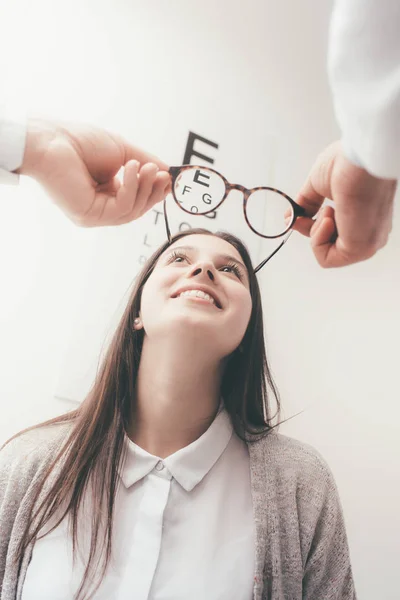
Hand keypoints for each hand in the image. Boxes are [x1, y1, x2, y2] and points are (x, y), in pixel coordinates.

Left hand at [17, 118, 171, 226]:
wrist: (51, 140)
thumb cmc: (79, 142)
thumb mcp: (123, 152)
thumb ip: (147, 163)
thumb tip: (168, 172)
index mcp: (105, 194)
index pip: (136, 200)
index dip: (154, 191)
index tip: (168, 178)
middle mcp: (99, 208)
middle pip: (137, 210)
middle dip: (153, 192)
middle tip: (162, 174)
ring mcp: (93, 215)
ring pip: (131, 212)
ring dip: (144, 188)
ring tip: (146, 167)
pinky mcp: (89, 216)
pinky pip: (121, 208)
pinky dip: (131, 188)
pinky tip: (131, 169)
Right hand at [291, 141, 396, 266]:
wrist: (360, 158)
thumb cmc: (347, 163)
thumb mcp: (319, 186)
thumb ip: (307, 203)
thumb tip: (292, 217)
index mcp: (365, 218)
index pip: (334, 235)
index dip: (311, 227)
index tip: (296, 217)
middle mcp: (370, 232)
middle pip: (330, 247)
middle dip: (311, 230)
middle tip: (302, 216)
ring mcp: (368, 242)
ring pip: (328, 256)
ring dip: (316, 232)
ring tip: (327, 209)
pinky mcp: (361, 248)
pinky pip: (327, 259)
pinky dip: (317, 240)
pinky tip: (328, 217)